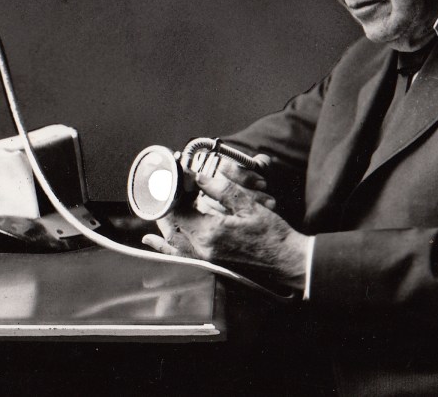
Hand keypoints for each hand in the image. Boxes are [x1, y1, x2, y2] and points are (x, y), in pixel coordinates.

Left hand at [142, 162, 309, 289]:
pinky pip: (178, 255)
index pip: (176, 208)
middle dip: (166, 202)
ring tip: (162, 200)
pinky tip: (152, 240)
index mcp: (209, 232)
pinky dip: (163, 247)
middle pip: (170, 223)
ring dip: (165, 219)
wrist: (285, 260)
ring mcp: (204, 258)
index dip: (172, 190)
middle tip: (168, 183)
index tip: (174, 175)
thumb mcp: (248, 205)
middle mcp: (201, 248)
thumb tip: (197, 174)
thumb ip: (221, 188)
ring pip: (172, 238)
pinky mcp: (209, 263)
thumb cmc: (271, 233)